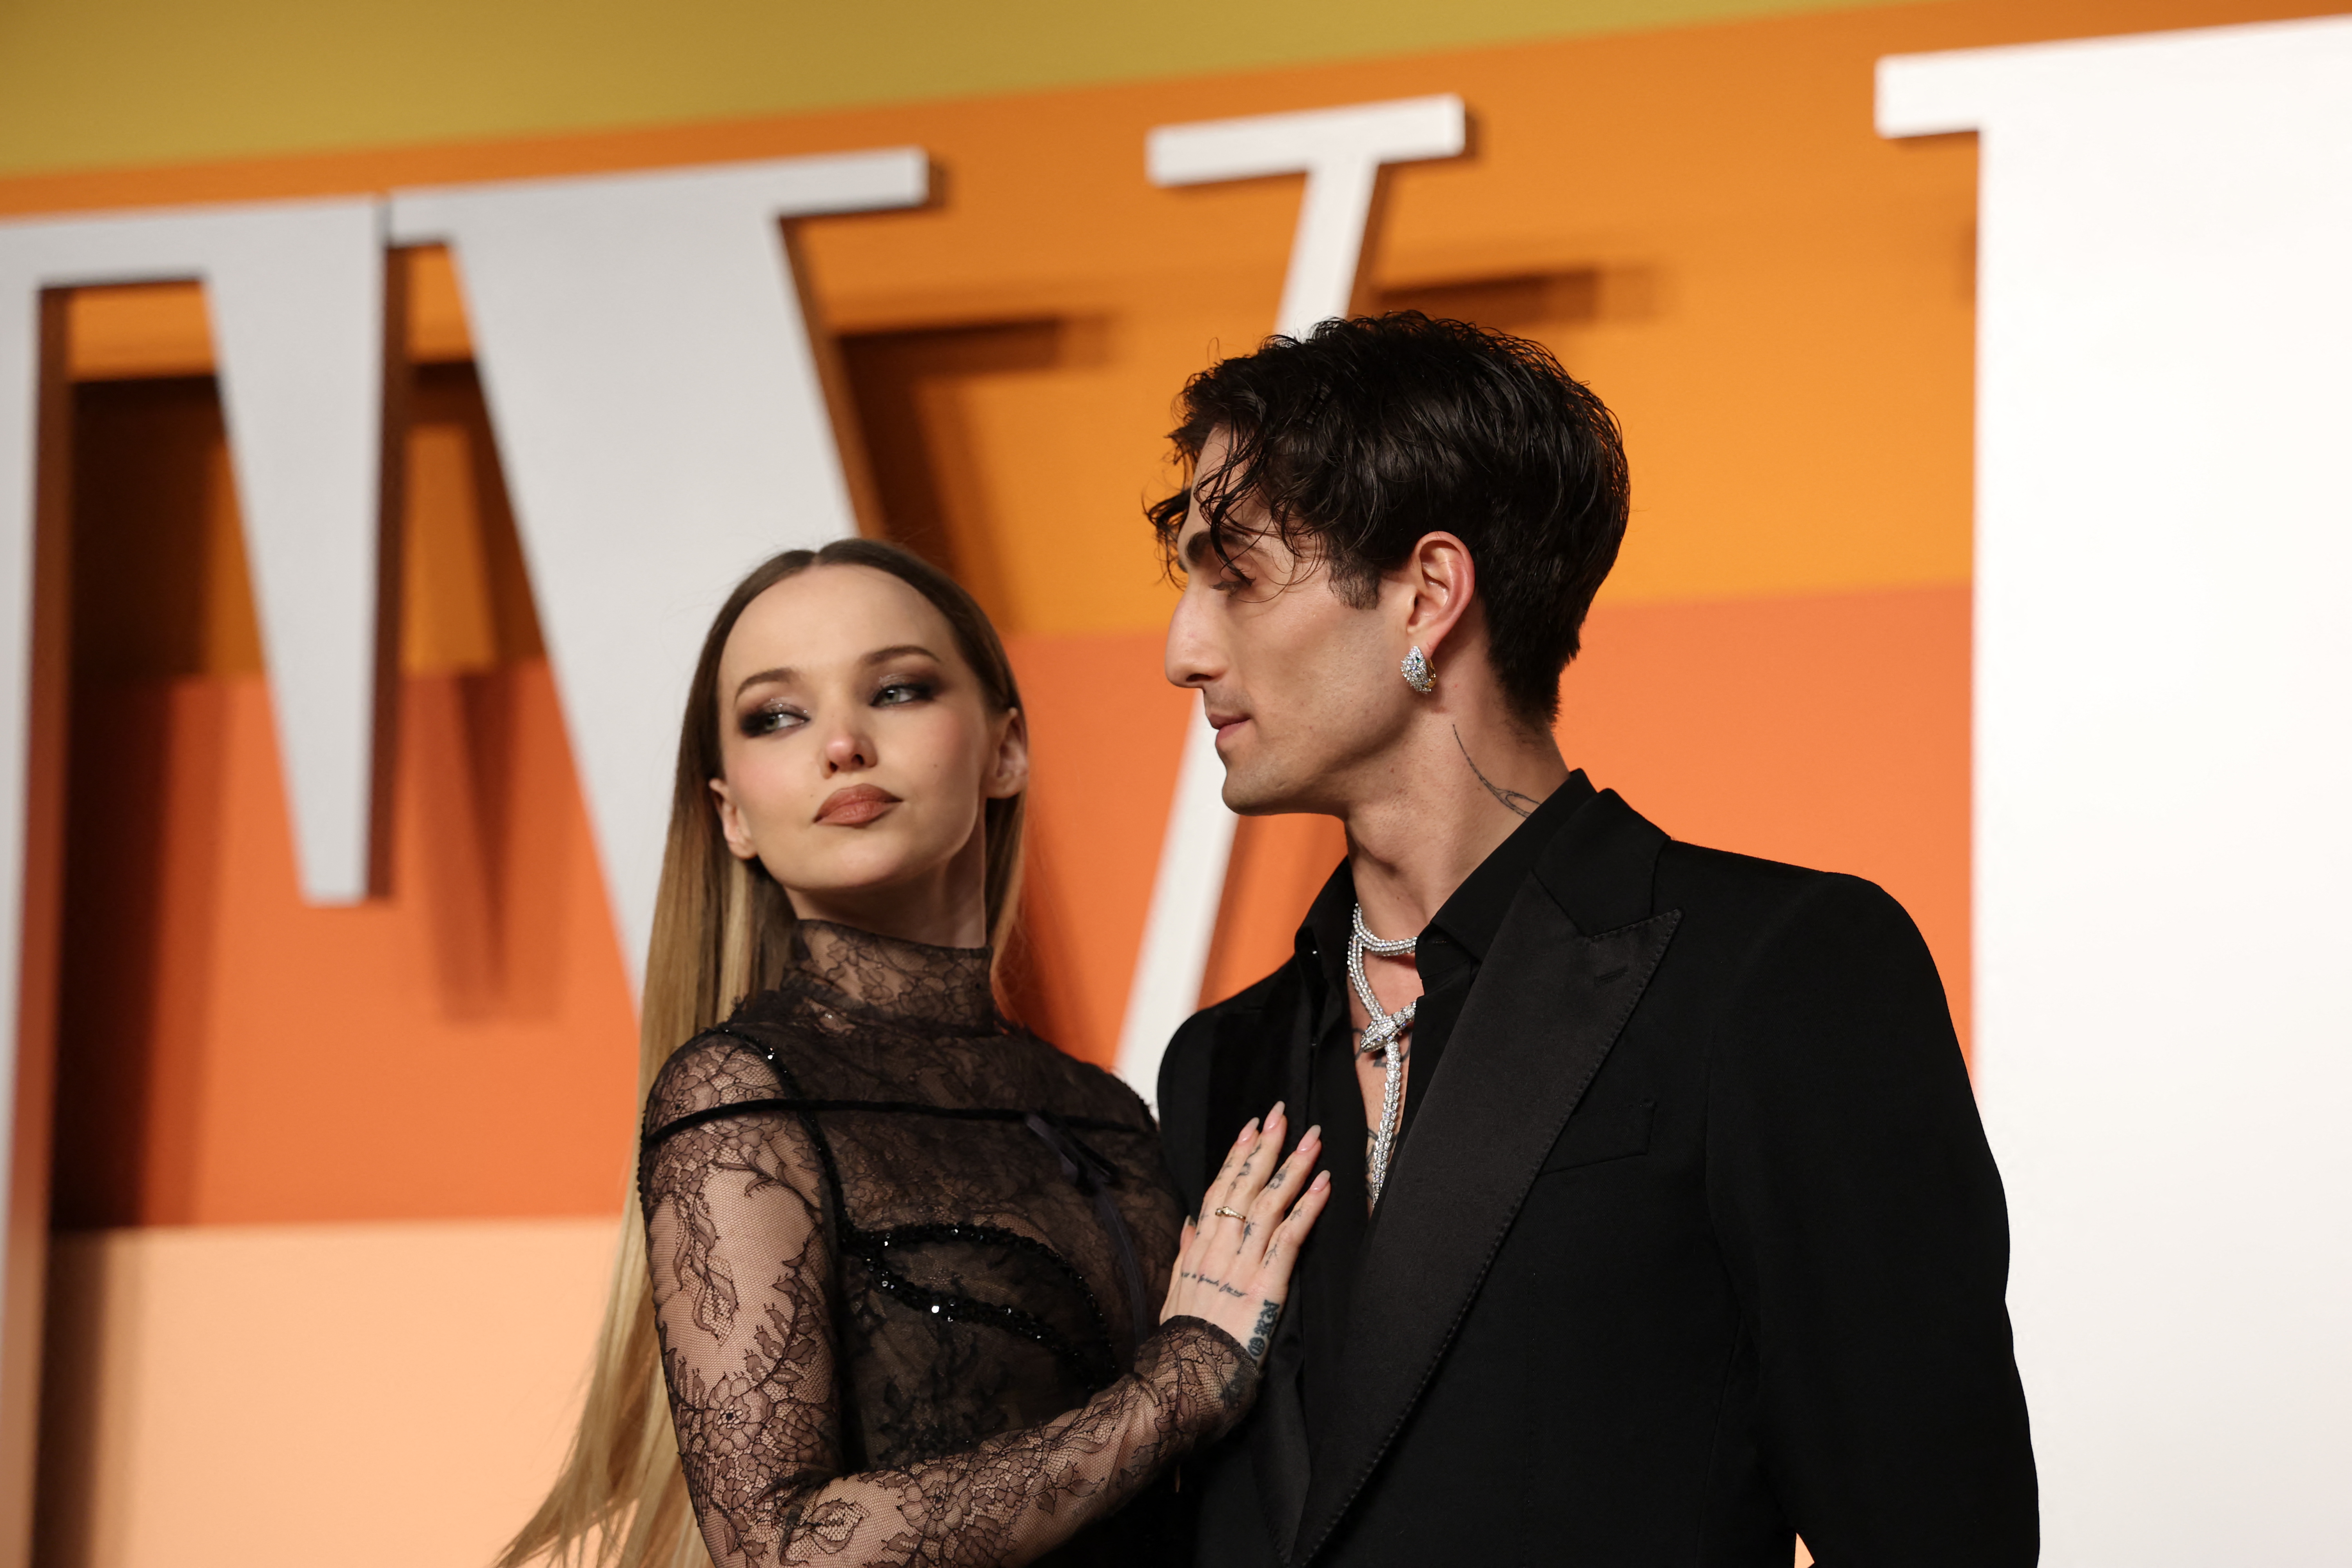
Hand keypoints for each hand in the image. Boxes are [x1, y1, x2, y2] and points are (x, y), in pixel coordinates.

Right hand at [1161, 1103, 1329, 1361]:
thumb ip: (1184, 1253)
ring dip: (1292, 1168)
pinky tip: (1323, 1184)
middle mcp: (1218, 1250)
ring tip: (1311, 1139)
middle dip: (1265, 1148)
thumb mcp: (1176, 1293)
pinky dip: (1307, 1208)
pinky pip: (1288, 1239)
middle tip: (1283, 1114)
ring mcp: (1241, 1267)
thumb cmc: (1182, 1345)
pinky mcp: (1264, 1287)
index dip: (1236, 1157)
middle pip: (1243, 1187)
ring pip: (1268, 1205)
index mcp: (1198, 1251)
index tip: (1251, 1127)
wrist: (1182, 1384)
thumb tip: (1190, 1222)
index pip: (1219, 1192)